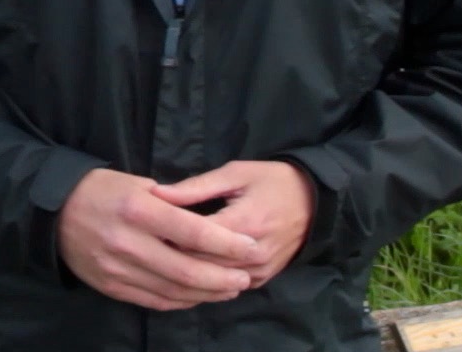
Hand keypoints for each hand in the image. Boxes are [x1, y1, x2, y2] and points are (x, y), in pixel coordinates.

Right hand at [57, 168, 260, 310]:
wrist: (52, 211)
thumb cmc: (100, 189)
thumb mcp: (136, 182)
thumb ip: (172, 203)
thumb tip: (208, 224)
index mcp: (139, 210)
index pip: (194, 234)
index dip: (228, 245)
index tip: (251, 248)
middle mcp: (128, 243)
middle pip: (187, 271)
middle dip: (223, 278)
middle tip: (245, 277)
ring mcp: (118, 269)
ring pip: (173, 291)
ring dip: (206, 294)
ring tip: (229, 289)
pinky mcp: (110, 286)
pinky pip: (153, 300)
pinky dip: (180, 301)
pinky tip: (198, 296)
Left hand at [151, 161, 314, 287]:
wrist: (314, 201)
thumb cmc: (272, 181)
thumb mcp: (235, 174)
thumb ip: (195, 187)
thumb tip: (157, 194)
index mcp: (244, 224)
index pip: (193, 241)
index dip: (165, 235)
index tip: (146, 227)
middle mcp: (252, 255)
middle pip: (199, 265)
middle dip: (172, 254)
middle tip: (150, 242)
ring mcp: (259, 271)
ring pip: (211, 281)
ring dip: (187, 270)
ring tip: (165, 254)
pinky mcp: (262, 280)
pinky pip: (227, 288)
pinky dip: (207, 280)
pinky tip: (190, 268)